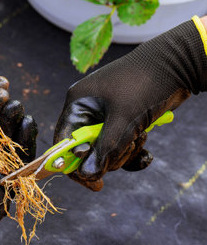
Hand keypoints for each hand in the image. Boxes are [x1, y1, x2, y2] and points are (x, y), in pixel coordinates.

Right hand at [54, 18, 206, 190]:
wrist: (179, 64)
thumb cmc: (145, 84)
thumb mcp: (124, 119)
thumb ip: (105, 149)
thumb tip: (88, 175)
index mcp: (79, 104)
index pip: (64, 141)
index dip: (73, 163)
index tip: (91, 180)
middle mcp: (89, 110)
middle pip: (87, 149)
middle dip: (108, 156)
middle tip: (125, 152)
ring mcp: (107, 116)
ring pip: (106, 149)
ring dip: (124, 152)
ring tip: (140, 138)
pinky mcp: (123, 120)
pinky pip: (120, 145)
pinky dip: (132, 151)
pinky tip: (146, 153)